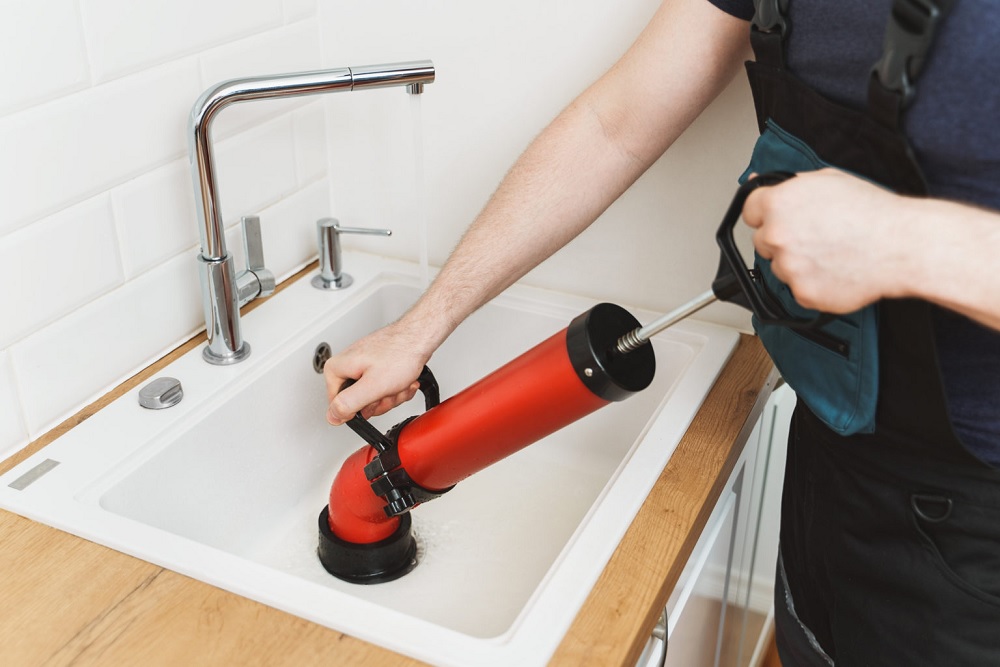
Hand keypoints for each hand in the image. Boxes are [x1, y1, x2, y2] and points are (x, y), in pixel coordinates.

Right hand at [323, 321, 430, 424]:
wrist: (420, 337)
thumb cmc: (400, 354)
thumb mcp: (372, 386)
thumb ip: (348, 403)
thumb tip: (332, 416)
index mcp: (336, 369)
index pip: (339, 406)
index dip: (360, 410)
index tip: (373, 401)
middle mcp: (346, 366)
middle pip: (359, 403)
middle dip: (380, 401)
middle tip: (390, 390)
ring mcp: (362, 366)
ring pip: (375, 397)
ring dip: (392, 395)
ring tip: (400, 383)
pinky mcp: (376, 367)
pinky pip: (384, 388)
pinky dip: (397, 388)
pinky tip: (404, 380)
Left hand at [742, 168, 905, 312]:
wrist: (900, 245)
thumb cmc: (870, 211)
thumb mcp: (827, 179)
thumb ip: (789, 184)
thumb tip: (758, 183)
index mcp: (778, 203)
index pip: (749, 210)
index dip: (765, 213)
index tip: (777, 218)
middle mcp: (777, 235)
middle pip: (763, 241)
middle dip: (782, 239)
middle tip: (815, 236)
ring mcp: (788, 267)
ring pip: (780, 267)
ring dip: (798, 262)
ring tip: (832, 253)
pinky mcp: (803, 293)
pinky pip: (798, 289)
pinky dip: (813, 283)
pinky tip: (836, 270)